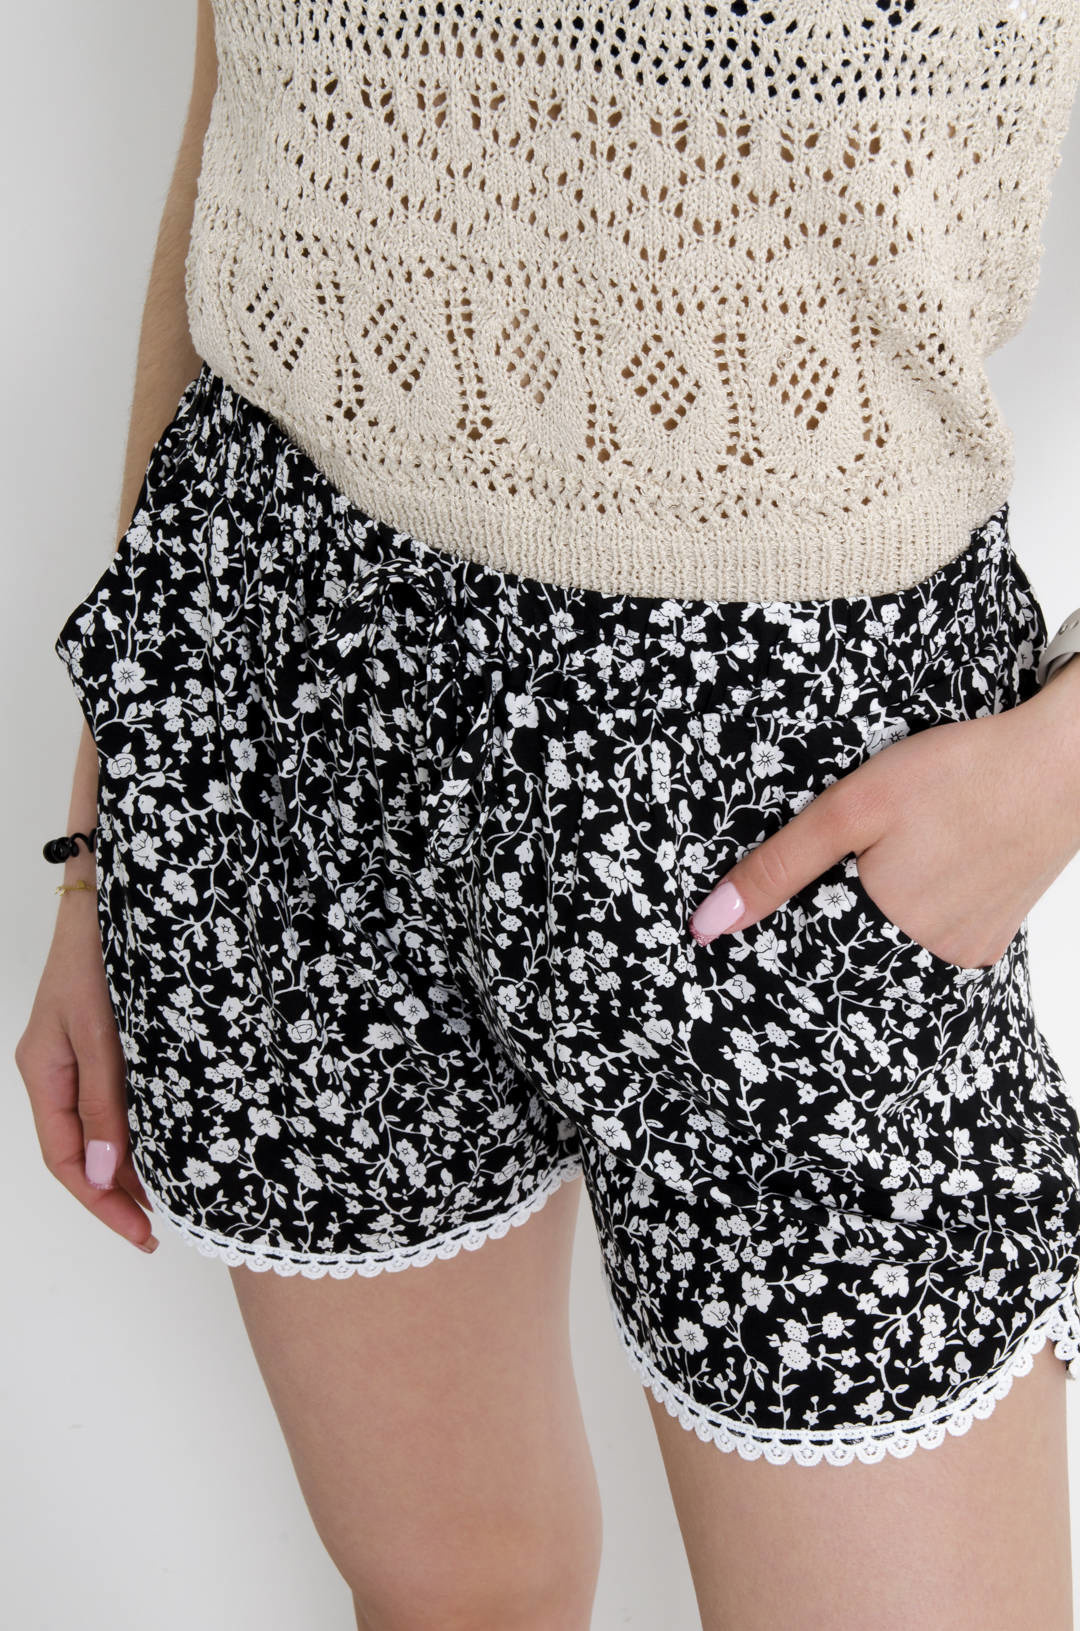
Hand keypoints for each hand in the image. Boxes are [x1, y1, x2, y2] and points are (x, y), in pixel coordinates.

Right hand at [15, 887, 157, 1254]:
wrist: (114, 890)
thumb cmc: (101, 954)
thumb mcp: (102, 1033)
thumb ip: (103, 1101)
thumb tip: (100, 1174)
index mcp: (43, 1072)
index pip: (65, 1160)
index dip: (101, 1203)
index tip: (141, 1233)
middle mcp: (56, 1070)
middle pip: (79, 1153)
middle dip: (116, 1194)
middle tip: (159, 1230)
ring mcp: (78, 1055)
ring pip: (98, 1129)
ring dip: (128, 1167)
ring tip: (166, 1200)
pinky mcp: (105, 1040)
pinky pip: (113, 1101)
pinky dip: (136, 1131)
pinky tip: (164, 1146)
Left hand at [687, 659, 1079, 968]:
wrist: (1065, 760)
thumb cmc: (959, 772)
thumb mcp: (853, 807)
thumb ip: (779, 867)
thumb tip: (707, 924)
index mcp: (884, 931)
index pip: (807, 959)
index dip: (782, 934)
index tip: (764, 916)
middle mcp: (929, 958)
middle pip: (849, 957)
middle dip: (825, 926)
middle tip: (830, 876)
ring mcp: (967, 952)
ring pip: (890, 950)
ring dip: (870, 921)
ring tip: (881, 868)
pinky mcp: (994, 938)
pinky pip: (932, 943)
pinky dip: (913, 917)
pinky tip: (919, 874)